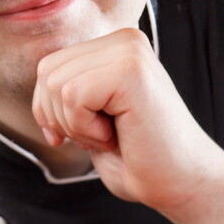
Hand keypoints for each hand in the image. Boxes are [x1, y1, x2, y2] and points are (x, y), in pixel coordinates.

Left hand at [32, 29, 223, 223]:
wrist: (182, 184)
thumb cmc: (140, 160)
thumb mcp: (93, 118)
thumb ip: (70, 93)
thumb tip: (40, 82)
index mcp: (115, 47)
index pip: (49, 67)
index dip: (50, 110)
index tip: (77, 135)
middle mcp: (124, 39)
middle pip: (47, 73)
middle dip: (60, 118)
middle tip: (103, 136)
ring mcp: (129, 50)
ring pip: (56, 85)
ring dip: (77, 125)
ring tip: (114, 135)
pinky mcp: (131, 69)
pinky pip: (73, 96)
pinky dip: (86, 129)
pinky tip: (118, 135)